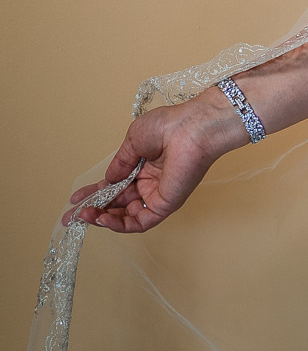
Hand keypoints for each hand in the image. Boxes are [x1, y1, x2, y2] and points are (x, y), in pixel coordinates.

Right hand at [65, 89, 239, 232]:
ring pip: (128, 216)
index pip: (115, 186)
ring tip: (85, 216)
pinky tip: (103, 218)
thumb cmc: (168, 126)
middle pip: (119, 204)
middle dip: (95, 210)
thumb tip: (107, 181)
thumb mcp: (133, 142)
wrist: (191, 127)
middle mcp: (151, 182)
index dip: (94, 193)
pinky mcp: (167, 204)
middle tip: (73, 216)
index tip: (75, 199)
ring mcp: (159, 194)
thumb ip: (119, 164)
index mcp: (144, 166)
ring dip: (104, 218)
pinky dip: (121, 224)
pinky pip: (142, 221)